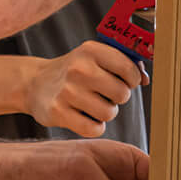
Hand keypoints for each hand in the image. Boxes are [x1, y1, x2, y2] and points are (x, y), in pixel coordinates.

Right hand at [23, 41, 146, 135]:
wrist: (35, 83)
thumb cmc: (75, 71)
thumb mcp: (94, 57)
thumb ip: (123, 63)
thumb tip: (145, 79)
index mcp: (91, 50)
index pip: (129, 69)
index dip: (133, 79)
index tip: (125, 80)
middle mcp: (79, 69)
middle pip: (122, 94)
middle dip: (118, 97)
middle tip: (106, 94)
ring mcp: (67, 92)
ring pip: (109, 113)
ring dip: (106, 112)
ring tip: (93, 104)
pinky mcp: (58, 113)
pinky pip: (94, 129)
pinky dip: (95, 127)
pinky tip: (86, 117)